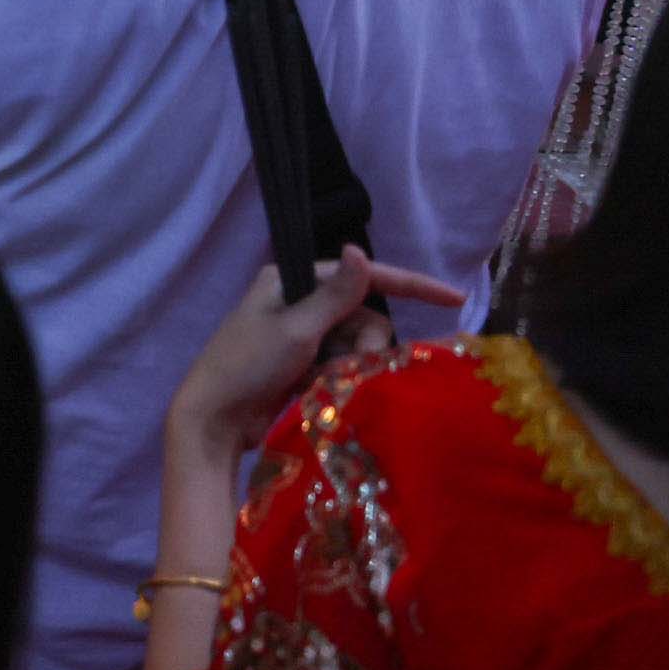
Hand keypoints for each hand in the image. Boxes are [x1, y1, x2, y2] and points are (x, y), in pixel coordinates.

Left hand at [164, 247, 463, 464]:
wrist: (214, 419)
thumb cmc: (248, 366)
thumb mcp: (295, 328)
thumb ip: (335, 296)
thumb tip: (360, 250)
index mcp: (289, 280)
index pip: (362, 275)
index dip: (410, 285)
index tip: (454, 297)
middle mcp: (297, 302)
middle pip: (364, 317)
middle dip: (363, 344)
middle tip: (338, 365)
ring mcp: (301, 335)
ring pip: (357, 345)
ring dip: (349, 365)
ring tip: (320, 381)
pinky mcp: (304, 365)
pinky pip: (343, 365)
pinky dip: (340, 377)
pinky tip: (318, 390)